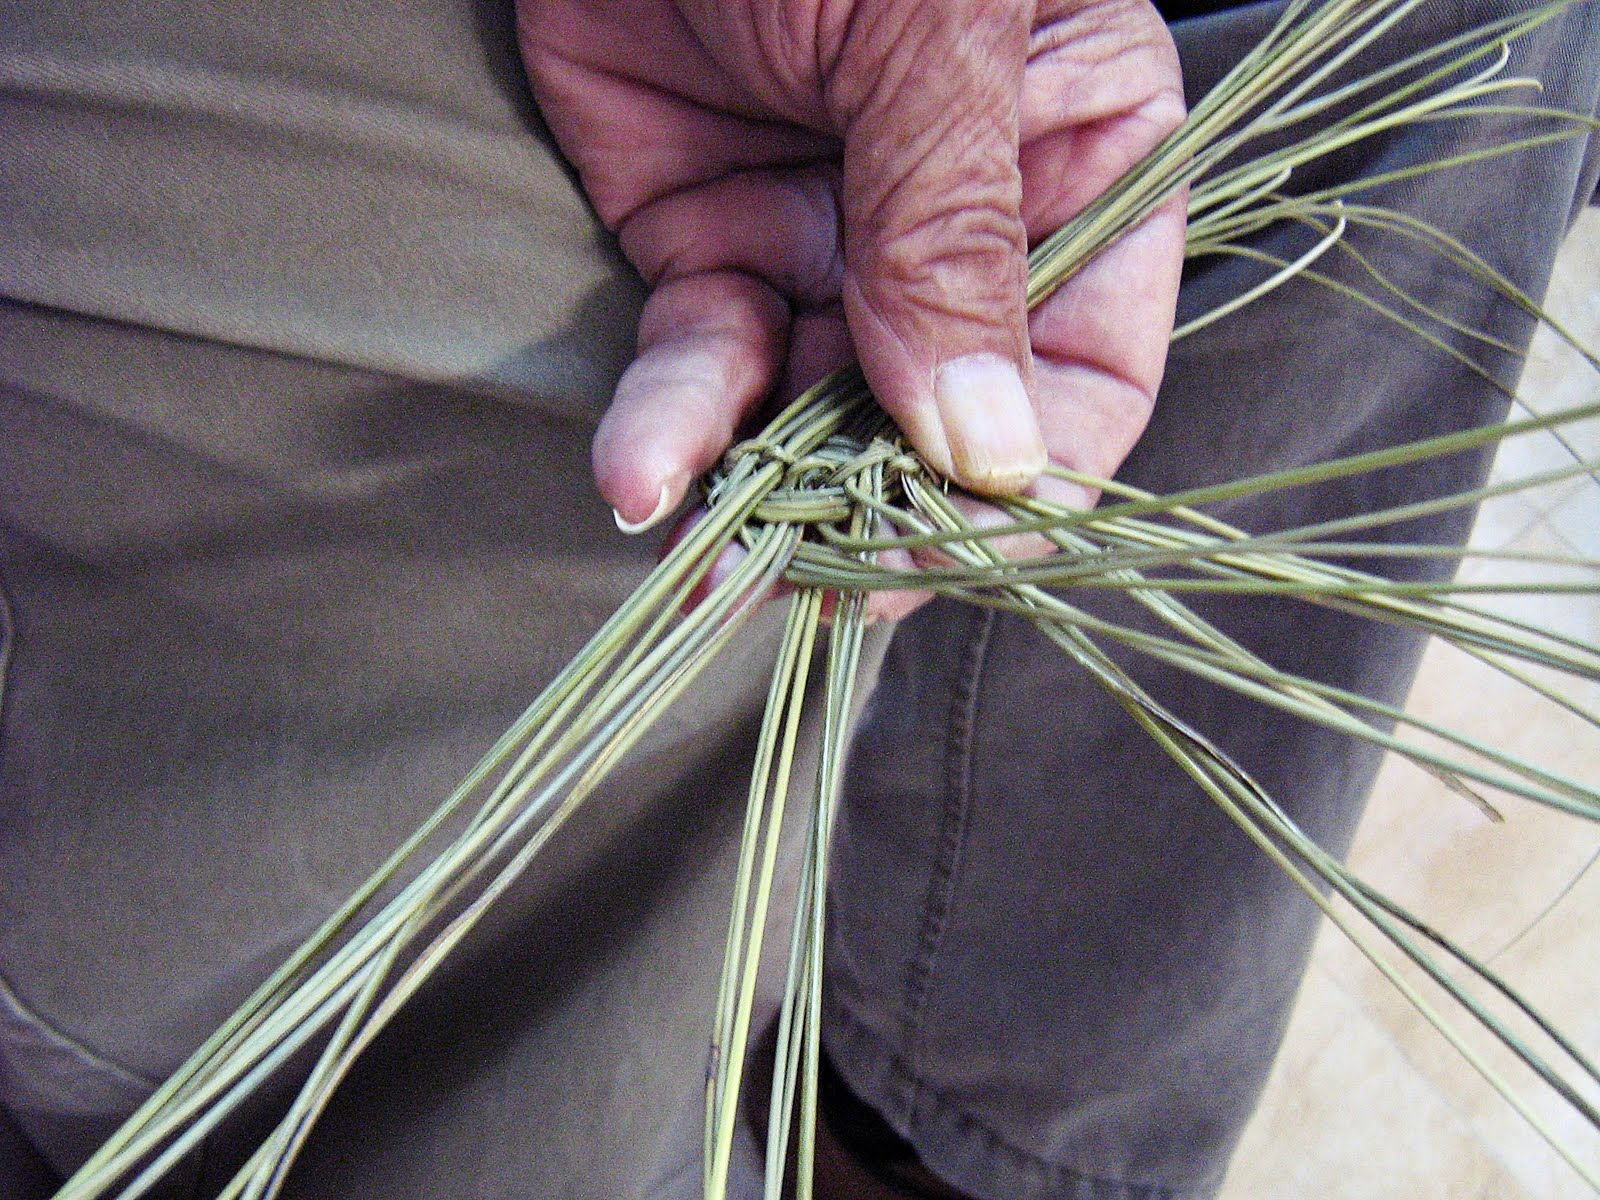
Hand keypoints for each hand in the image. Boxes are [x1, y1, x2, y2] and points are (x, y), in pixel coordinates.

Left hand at [519, 0, 1185, 615]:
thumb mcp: (928, 31)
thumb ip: (955, 237)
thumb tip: (987, 453)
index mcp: (1081, 156)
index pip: (1093, 366)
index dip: (1031, 476)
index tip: (949, 544)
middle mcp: (965, 224)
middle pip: (949, 423)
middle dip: (880, 516)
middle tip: (811, 587)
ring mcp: (835, 244)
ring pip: (818, 419)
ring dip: (763, 503)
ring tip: (708, 567)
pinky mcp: (710, 250)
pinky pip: (703, 368)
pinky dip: (670, 428)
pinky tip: (640, 478)